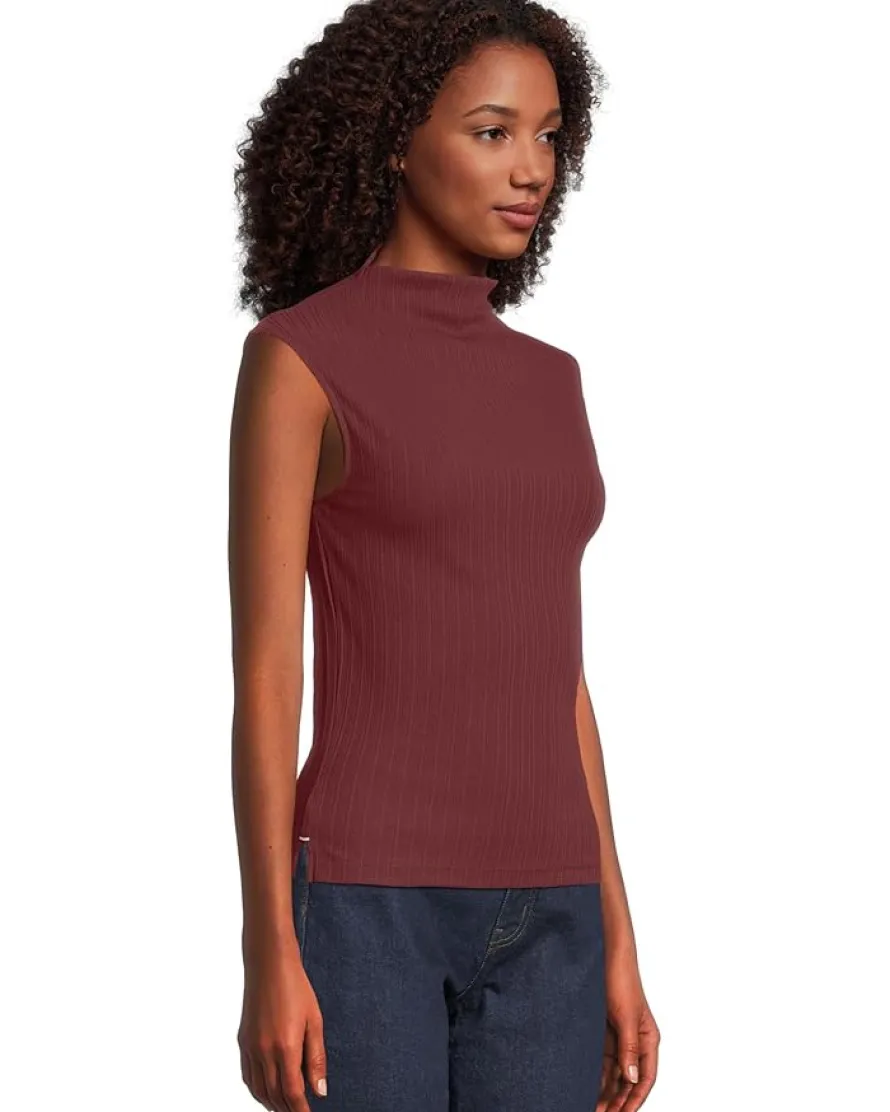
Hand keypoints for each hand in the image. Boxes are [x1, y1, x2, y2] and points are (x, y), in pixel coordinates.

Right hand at [238, 939, 327, 1109]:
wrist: (269, 965)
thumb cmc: (296, 988)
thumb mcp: (314, 1021)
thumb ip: (316, 1058)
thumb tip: (320, 1090)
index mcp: (285, 1047)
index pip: (292, 1092)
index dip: (300, 1110)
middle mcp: (264, 1051)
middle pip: (274, 1095)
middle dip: (287, 1109)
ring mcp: (250, 1047)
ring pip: (258, 1089)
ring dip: (271, 1103)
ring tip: (285, 1108)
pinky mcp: (243, 1041)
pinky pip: (247, 1075)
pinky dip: (257, 1090)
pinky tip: (266, 1091)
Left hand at [596, 950, 659, 1110]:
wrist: (605, 954)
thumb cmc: (621, 980)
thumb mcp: (626, 1016)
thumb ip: (629, 1048)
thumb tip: (631, 1078)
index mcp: (648, 1038)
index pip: (645, 1078)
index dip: (635, 1099)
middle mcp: (635, 1040)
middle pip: (629, 1079)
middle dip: (618, 1099)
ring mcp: (619, 1036)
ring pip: (614, 1072)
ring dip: (606, 1089)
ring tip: (592, 1105)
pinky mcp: (604, 1030)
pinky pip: (602, 1058)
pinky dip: (596, 1073)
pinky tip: (587, 1085)